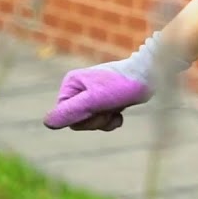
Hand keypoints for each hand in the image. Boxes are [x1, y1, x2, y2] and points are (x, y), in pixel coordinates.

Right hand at [42, 32, 188, 130]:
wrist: (150, 76)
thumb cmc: (122, 85)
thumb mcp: (94, 100)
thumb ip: (71, 111)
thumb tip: (47, 123)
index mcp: (70, 84)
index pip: (64, 115)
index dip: (82, 118)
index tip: (97, 106)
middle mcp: (78, 88)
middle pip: (77, 121)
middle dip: (95, 120)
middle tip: (109, 106)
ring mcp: (92, 94)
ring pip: (90, 122)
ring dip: (105, 120)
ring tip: (117, 106)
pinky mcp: (105, 100)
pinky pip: (102, 120)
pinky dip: (112, 120)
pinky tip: (121, 111)